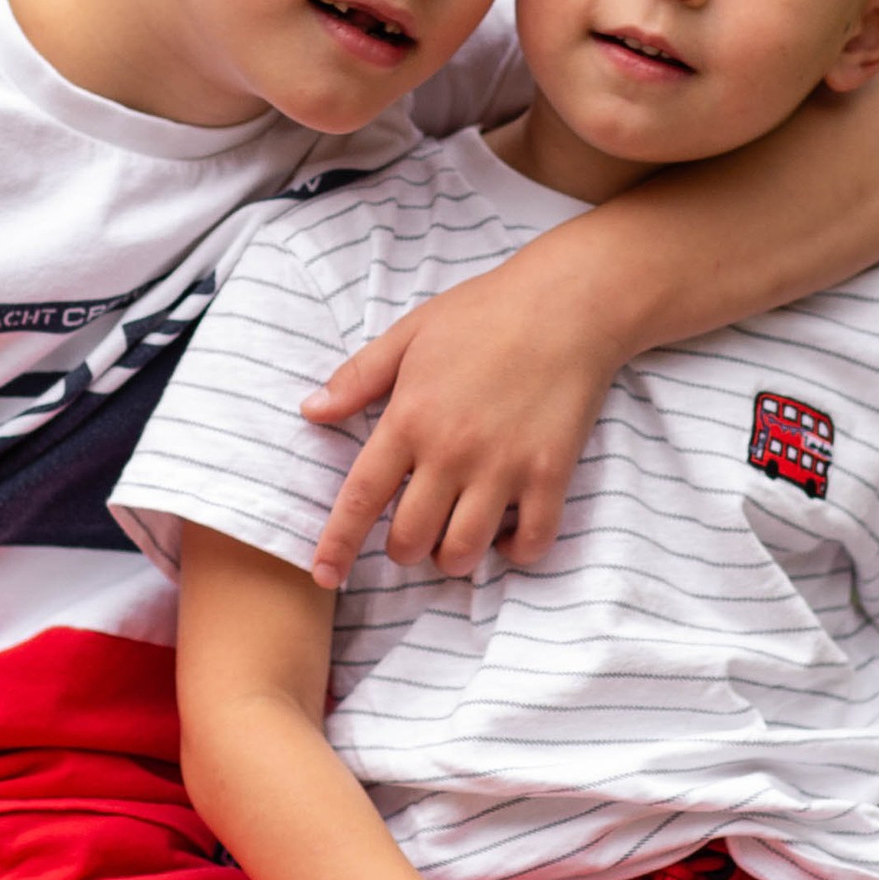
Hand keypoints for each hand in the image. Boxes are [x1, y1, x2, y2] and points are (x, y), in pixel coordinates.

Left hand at [303, 266, 618, 585]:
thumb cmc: (484, 313)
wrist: (568, 303)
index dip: (337, 545)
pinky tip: (508, 535)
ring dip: (452, 557)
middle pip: (410, 539)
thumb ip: (357, 377)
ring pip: (464, 551)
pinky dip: (515, 551)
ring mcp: (504, 467)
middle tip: (412, 533)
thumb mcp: (409, 334)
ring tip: (455, 537)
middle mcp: (452, 451)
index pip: (361, 498)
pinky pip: (531, 541)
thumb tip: (310, 411)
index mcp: (410, 419)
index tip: (324, 575)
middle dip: (402, 550)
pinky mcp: (550, 474)